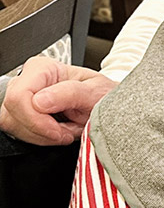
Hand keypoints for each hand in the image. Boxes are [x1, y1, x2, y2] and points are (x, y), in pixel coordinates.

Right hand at [0, 56, 116, 145]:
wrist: (105, 104)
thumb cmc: (101, 94)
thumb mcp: (96, 91)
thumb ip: (71, 93)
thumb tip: (40, 101)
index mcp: (43, 68)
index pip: (19, 96)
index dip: (36, 119)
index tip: (58, 131)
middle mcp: (27, 81)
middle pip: (13, 114)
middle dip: (41, 131)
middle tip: (67, 131)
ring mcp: (21, 99)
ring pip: (13, 126)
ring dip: (42, 136)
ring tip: (66, 129)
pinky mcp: (20, 116)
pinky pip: (18, 134)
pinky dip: (40, 139)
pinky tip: (57, 132)